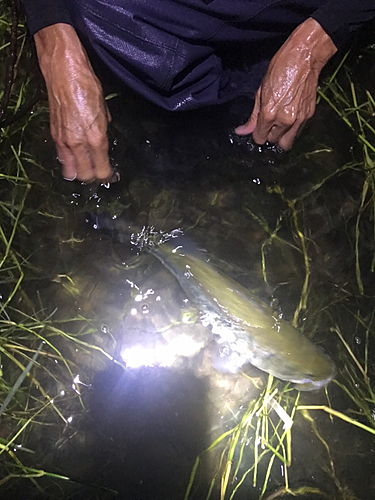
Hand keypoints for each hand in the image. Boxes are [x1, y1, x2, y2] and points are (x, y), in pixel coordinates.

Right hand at [34, 24, 114, 181]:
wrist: (64, 71)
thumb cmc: (86, 85)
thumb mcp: (104, 110)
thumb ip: (105, 130)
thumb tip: (103, 141)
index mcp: (96, 138)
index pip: (102, 171)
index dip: (108, 177)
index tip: (112, 176)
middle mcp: (79, 143)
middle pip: (86, 177)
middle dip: (94, 178)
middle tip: (100, 173)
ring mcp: (64, 141)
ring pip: (71, 171)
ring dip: (79, 172)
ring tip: (86, 168)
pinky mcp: (54, 135)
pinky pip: (62, 158)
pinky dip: (69, 161)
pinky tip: (75, 157)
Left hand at [235, 18, 336, 150]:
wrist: (304, 57)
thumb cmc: (280, 69)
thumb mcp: (260, 91)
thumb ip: (253, 116)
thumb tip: (241, 131)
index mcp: (269, 114)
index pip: (260, 138)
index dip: (257, 134)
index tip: (258, 128)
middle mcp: (284, 120)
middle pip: (273, 142)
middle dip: (269, 136)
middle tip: (269, 126)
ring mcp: (298, 119)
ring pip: (287, 143)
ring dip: (281, 137)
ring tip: (279, 126)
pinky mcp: (309, 115)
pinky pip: (298, 132)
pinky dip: (292, 130)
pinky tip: (289, 117)